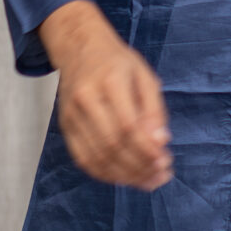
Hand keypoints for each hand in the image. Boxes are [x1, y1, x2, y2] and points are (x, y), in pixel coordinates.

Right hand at [38, 0, 171, 188]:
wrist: (79, 49)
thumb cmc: (118, 62)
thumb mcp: (145, 76)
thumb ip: (154, 110)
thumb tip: (161, 143)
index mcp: (110, 81)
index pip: (128, 126)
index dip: (147, 150)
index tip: (165, 162)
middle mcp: (86, 99)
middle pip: (112, 145)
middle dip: (139, 167)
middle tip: (161, 175)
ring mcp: (71, 115)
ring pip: (97, 157)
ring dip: (125, 176)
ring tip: (148, 181)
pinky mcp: (65, 127)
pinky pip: (83, 159)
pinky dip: (105, 174)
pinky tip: (125, 178)